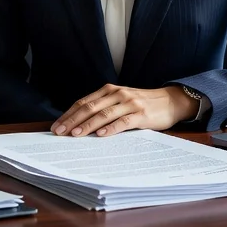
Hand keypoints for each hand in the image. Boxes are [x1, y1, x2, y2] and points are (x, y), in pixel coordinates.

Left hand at [51, 84, 201, 137]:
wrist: (169, 101)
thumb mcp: (120, 101)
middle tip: (59, 133)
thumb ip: (103, 108)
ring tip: (75, 135)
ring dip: (87, 125)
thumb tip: (78, 125)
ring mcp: (129, 103)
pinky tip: (101, 135)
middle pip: (89, 108)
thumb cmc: (141, 104)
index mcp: (108, 90)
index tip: (56, 126)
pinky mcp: (141, 114)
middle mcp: (117, 94)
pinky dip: (111, 128)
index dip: (68, 114)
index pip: (83, 102)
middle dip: (72, 121)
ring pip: (103, 114)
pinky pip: (123, 122)